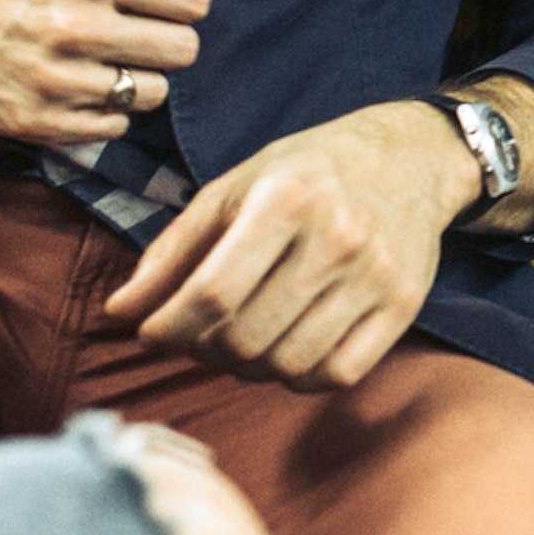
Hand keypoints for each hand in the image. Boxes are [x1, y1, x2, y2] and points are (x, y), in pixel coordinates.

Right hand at [0, 0, 209, 143]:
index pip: (192, 2)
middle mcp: (77, 28)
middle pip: (181, 53)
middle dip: (163, 38)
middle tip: (132, 26)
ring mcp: (56, 79)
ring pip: (150, 94)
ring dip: (134, 76)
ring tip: (104, 53)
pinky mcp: (37, 122)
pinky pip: (111, 127)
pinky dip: (101, 110)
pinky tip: (76, 80)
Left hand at [103, 103, 466, 386]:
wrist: (411, 157)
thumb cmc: (307, 172)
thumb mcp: (234, 187)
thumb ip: (174, 249)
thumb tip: (121, 312)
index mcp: (287, 198)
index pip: (213, 292)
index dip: (168, 326)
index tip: (149, 333)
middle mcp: (338, 237)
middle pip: (247, 337)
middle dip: (203, 350)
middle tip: (196, 336)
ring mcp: (376, 276)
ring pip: (288, 364)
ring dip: (247, 367)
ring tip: (240, 340)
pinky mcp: (404, 306)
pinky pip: (336, 374)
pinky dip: (298, 377)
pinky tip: (286, 349)